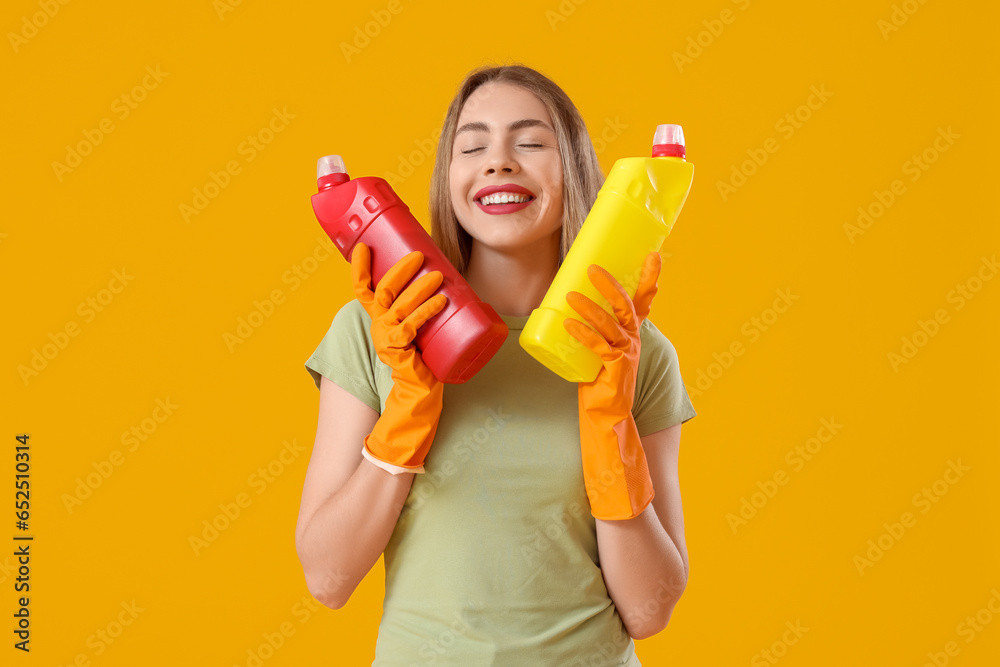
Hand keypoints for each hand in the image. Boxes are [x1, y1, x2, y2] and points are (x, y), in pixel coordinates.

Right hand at [351, 243, 447, 472]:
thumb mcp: (419, 333)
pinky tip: (441, 300)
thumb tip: (450, 286)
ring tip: (437, 275)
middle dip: (399, 270)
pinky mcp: (398, 352)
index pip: (363, 291)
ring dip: (419, 288)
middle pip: (383, 292)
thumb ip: (424, 315)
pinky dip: (427, 311)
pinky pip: (412, 326)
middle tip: (418, 255)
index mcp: (380, 321)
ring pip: (399, 306)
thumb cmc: (422, 365)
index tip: (363, 247)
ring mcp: (386, 340)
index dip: (360, 269)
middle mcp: (378, 328)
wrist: (415, 401)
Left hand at [563, 252, 661, 518]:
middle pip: (629, 307)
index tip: (654, 253)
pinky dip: (583, 334)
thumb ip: (589, 343)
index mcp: (631, 340)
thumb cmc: (598, 397)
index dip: (650, 279)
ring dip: (593, 306)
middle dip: (613, 284)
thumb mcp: (596, 362)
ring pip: (613, 325)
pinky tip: (568, 323)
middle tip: (593, 265)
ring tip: (573, 291)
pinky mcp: (615, 375)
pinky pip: (599, 349)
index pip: (644, 304)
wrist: (610, 433)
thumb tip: (559, 319)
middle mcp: (634, 346)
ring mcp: (626, 360)